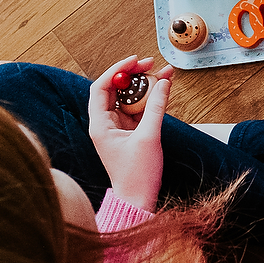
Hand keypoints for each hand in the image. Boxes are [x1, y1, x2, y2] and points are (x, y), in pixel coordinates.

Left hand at [87, 56, 172, 212]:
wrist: (138, 201)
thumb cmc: (137, 176)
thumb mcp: (149, 137)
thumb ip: (156, 107)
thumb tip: (163, 82)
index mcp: (99, 125)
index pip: (101, 87)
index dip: (117, 70)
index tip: (135, 61)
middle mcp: (105, 124)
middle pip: (115, 89)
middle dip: (133, 75)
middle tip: (151, 64)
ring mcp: (117, 128)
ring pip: (128, 98)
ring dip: (144, 85)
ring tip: (163, 74)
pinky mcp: (129, 133)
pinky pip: (138, 109)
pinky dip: (149, 99)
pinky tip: (163, 89)